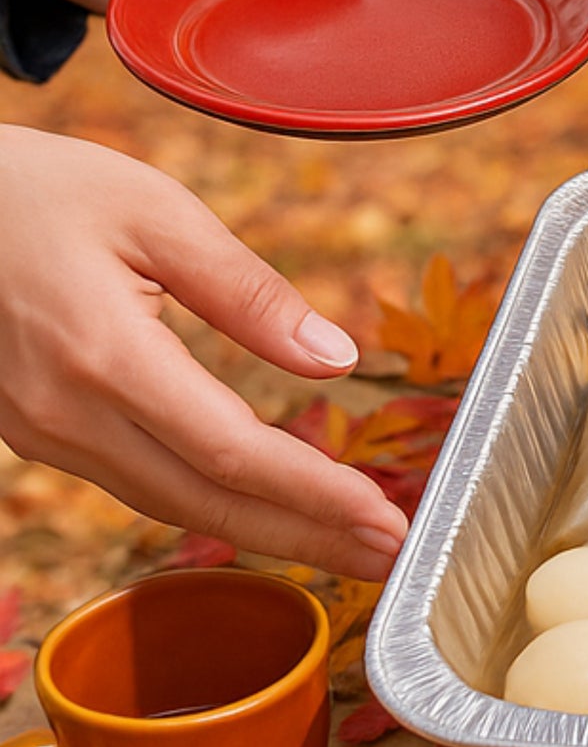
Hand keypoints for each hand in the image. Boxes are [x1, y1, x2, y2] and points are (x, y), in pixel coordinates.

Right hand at [0, 129, 407, 580]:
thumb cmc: (37, 189)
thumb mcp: (155, 212)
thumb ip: (249, 291)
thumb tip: (337, 357)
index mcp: (103, 355)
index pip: (232, 453)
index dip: (317, 495)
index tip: (387, 519)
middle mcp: (66, 412)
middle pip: (206, 502)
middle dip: (307, 536)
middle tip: (392, 557)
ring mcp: (41, 432)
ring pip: (170, 503)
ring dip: (264, 530)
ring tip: (349, 542)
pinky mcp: (35, 432)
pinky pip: (137, 482)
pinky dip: (211, 503)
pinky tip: (268, 508)